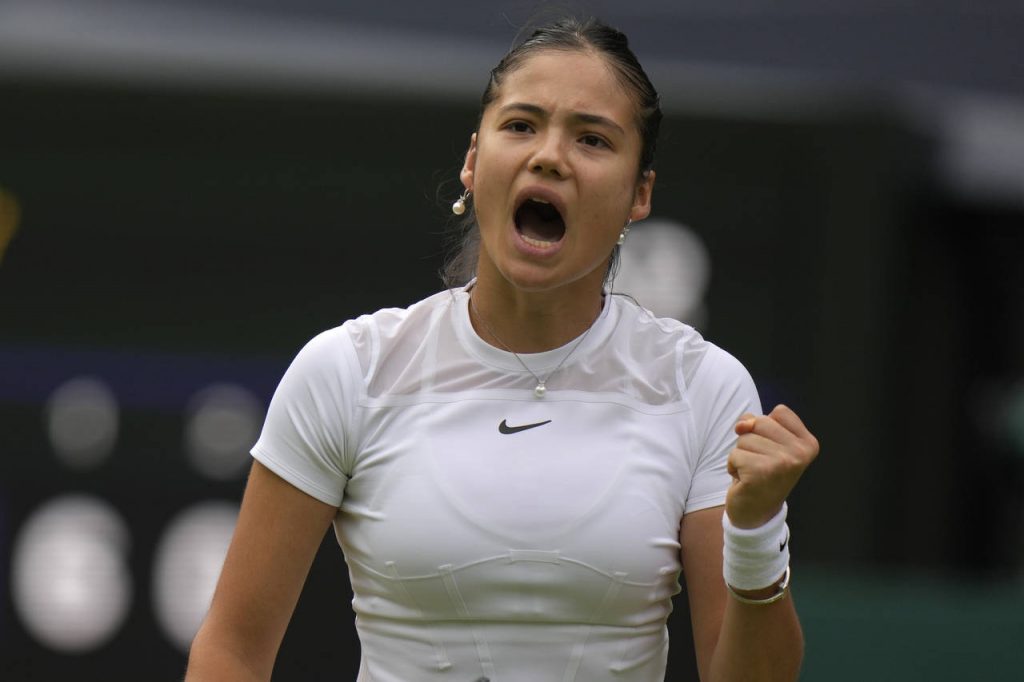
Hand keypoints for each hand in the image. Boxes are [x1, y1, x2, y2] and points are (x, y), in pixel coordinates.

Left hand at [725, 404, 818, 528]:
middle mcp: (801, 453)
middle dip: (751, 440)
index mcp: (808, 443)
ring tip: (753, 472)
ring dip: (742, 455)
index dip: (767, 427)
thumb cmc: (761, 471)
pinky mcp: (762, 472)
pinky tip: (745, 480)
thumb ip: (755, 423)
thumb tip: (742, 425)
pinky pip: (734, 454)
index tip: (773, 449)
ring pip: (745, 438)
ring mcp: (783, 463)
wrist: (756, 512)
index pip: (780, 411)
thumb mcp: (766, 441)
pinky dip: (733, 466)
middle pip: (760, 422)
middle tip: (760, 462)